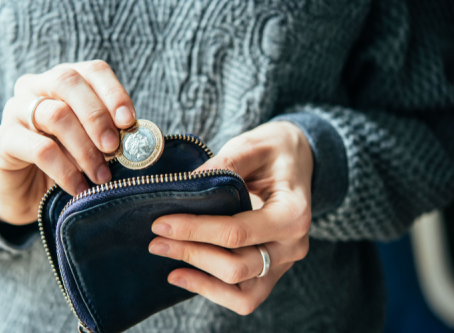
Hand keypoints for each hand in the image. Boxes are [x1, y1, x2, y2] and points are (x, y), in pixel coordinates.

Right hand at [0, 60, 134, 224]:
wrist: (28, 194)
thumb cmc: (68, 163)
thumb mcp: (93, 146)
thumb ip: (111, 135)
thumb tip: (138, 138)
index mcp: (65, 81)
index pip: (93, 71)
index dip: (114, 93)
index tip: (129, 121)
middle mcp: (37, 86)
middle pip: (69, 82)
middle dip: (97, 116)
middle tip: (113, 148)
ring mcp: (15, 109)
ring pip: (55, 115)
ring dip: (85, 149)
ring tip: (101, 176)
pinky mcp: (2, 139)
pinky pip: (39, 149)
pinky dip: (65, 171)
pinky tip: (79, 188)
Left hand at [148, 121, 312, 314]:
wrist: (297, 160)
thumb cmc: (275, 151)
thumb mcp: (252, 146)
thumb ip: (223, 165)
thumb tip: (183, 187)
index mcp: (293, 214)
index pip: (238, 233)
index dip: (195, 230)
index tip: (161, 223)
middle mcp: (292, 246)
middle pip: (236, 266)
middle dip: (191, 254)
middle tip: (156, 240)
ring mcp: (283, 263)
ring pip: (241, 292)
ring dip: (199, 278)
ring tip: (167, 259)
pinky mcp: (271, 271)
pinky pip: (243, 297)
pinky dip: (212, 290)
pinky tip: (182, 275)